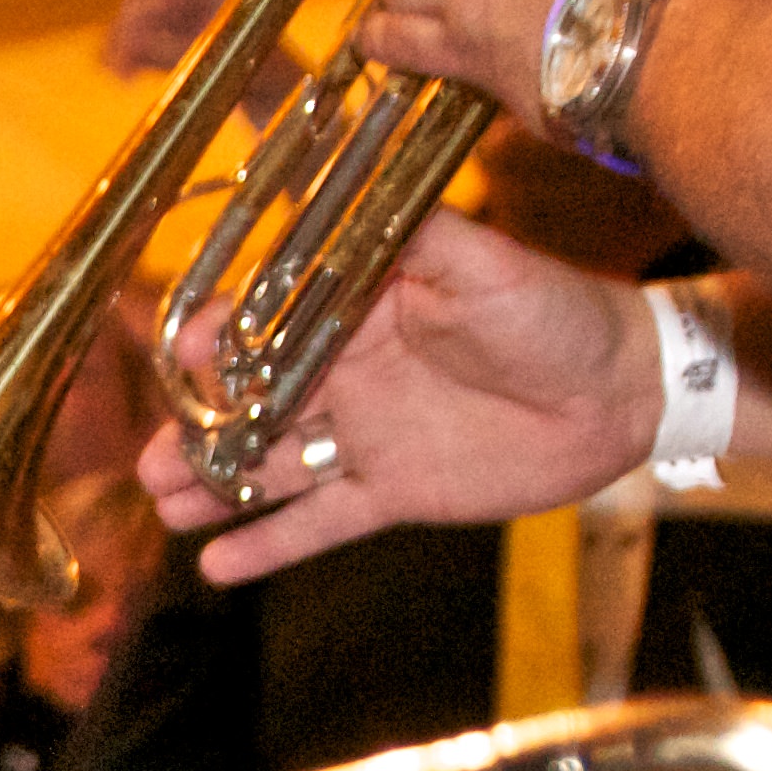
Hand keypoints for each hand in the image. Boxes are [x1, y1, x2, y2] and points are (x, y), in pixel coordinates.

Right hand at [80, 0, 247, 83]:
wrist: (278, 91)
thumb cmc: (258, 68)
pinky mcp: (179, 38)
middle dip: (121, 37)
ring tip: (123, 81)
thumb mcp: (213, 59)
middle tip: (118, 77)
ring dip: (122, 52)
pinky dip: (131, 59)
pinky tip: (127, 77)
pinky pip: (141, 43)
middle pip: (137, 5)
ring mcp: (184, 15)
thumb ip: (169, 49)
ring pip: (134, 27)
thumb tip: (126, 48)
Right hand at [142, 209, 656, 580]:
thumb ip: (415, 238)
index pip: (268, 327)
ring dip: (214, 487)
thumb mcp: (483, 262)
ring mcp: (365, 439)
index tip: (180, 356)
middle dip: (197, 431)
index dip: (220, 344)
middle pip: (251, 407)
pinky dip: (268, 546)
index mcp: (358, 315)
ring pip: (270, 467)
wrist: (623, 391)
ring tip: (163, 503)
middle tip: (149, 459)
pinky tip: (215, 565)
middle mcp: (348, 376)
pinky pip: (319, 522)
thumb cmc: (557, 312)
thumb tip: (341, 205)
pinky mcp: (392, 494)